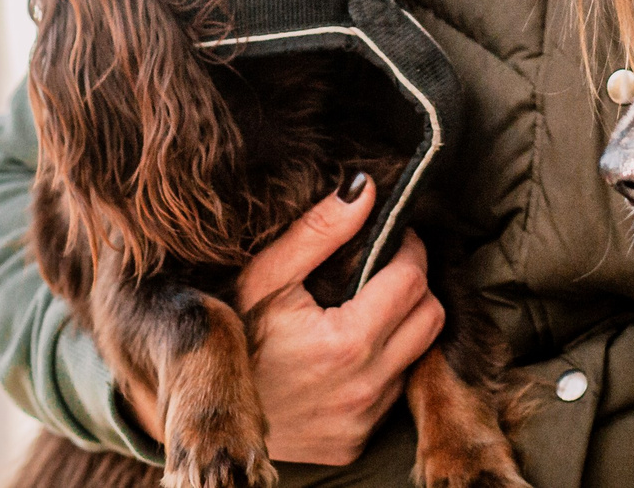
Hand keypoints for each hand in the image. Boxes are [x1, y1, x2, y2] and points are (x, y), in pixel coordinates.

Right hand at [233, 177, 446, 464]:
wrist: (203, 406)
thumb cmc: (231, 333)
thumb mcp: (266, 275)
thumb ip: (318, 231)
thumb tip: (364, 189)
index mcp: (345, 343)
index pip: (413, 281)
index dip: (409, 249)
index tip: (393, 237)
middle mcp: (362, 389)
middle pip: (430, 320)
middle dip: (415, 285)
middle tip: (384, 268)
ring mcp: (360, 422)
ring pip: (417, 357)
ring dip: (401, 328)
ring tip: (364, 309)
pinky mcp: (353, 443)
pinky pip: (391, 394)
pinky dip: (382, 366)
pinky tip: (348, 353)